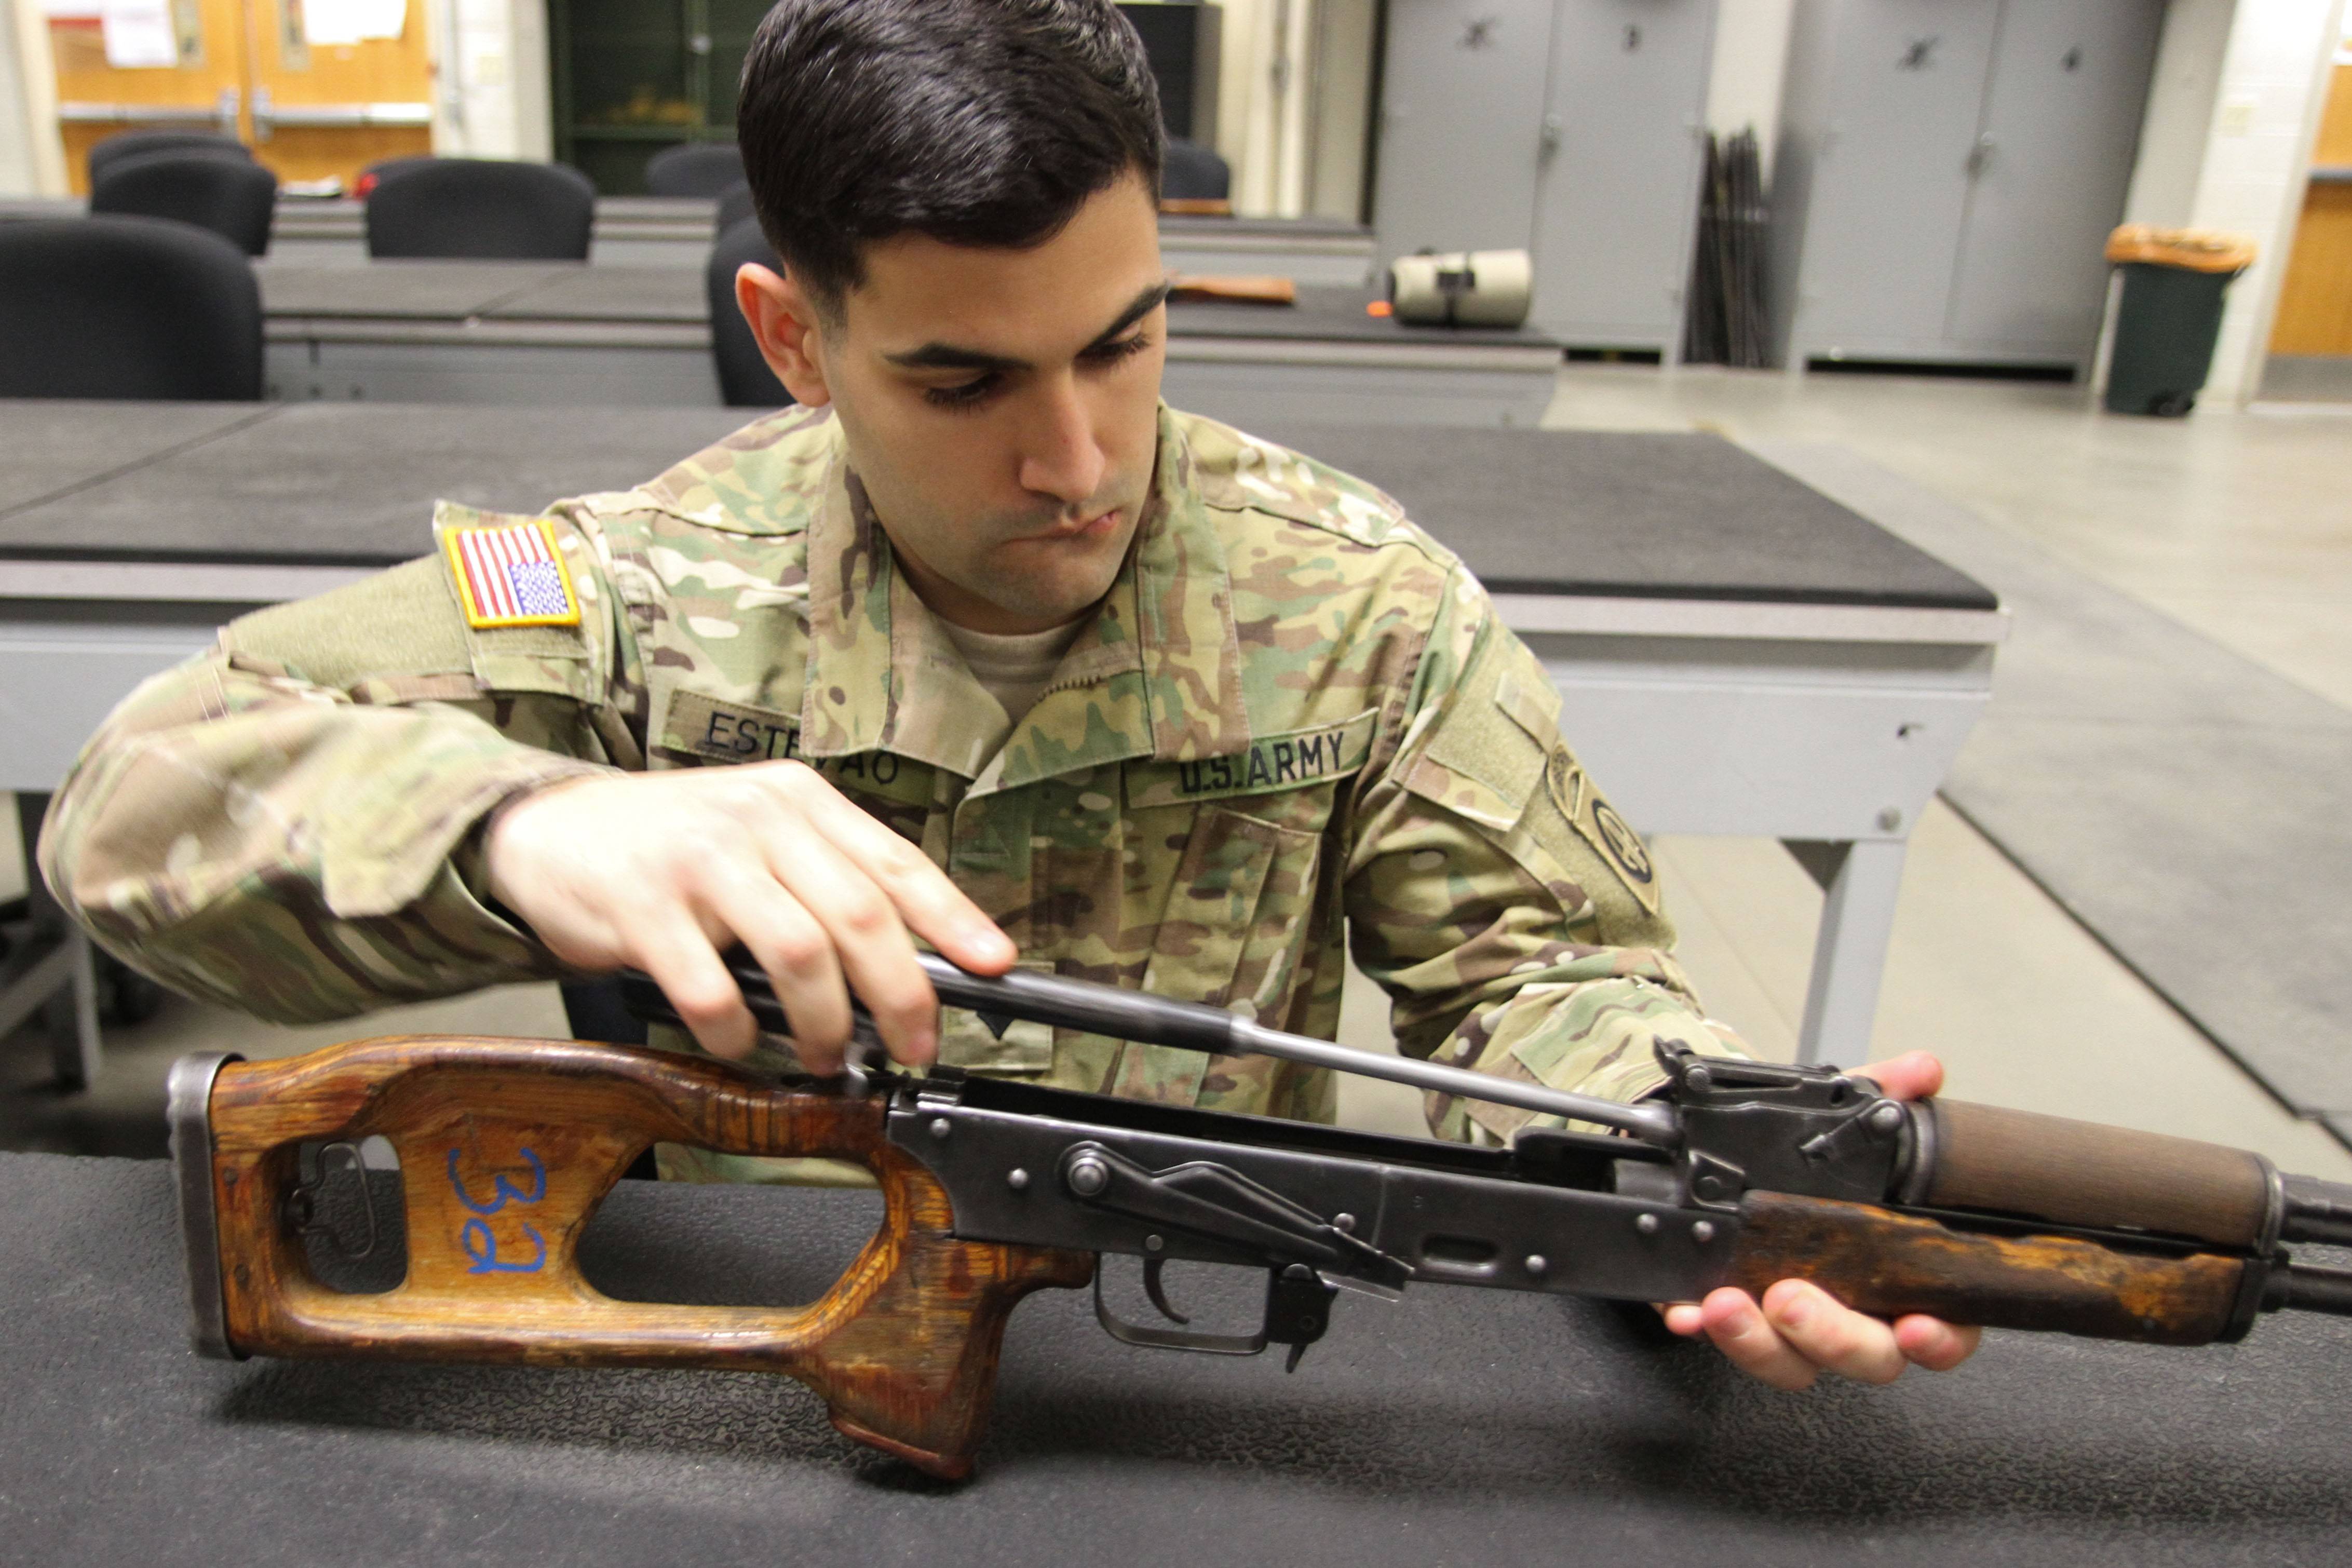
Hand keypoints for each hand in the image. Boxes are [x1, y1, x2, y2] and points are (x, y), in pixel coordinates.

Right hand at [484, 760, 1014, 1068]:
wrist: (549, 829)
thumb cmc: (670, 846)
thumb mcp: (760, 837)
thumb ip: (826, 882)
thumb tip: (908, 961)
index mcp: (800, 801)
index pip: (896, 864)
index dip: (953, 920)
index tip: (994, 966)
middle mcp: (758, 819)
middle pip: (859, 914)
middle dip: (900, 993)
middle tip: (913, 1045)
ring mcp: (700, 858)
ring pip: (798, 951)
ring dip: (824, 1021)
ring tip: (826, 1054)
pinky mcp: (642, 904)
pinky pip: (709, 987)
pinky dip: (738, 1032)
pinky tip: (742, 1043)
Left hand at [1659, 1051, 1982, 1388]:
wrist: (1732, 1163)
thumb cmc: (1813, 1166)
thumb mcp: (1845, 1124)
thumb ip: (1886, 1095)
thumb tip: (1921, 1070)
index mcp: (1904, 1278)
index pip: (1945, 1328)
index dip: (1939, 1338)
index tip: (1917, 1327)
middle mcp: (1857, 1314)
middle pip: (1867, 1356)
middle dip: (1831, 1336)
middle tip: (1793, 1299)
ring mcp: (1795, 1330)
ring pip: (1793, 1363)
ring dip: (1759, 1341)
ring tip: (1729, 1303)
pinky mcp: (1738, 1325)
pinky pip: (1725, 1343)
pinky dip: (1704, 1328)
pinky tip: (1688, 1312)